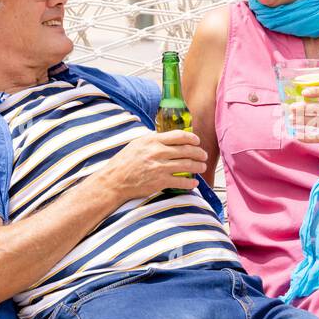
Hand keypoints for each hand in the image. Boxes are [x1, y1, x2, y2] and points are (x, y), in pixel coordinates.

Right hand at [85, 130, 206, 201]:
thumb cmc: (125, 161)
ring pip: (187, 165)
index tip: (197, 141)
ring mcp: (159, 167)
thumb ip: (154, 140)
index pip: (179, 136)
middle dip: (199, 153)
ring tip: (202, 167)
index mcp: (152, 140)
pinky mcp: (160, 181)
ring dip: (198, 167)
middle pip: (186, 150)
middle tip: (203, 156)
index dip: (192, 138)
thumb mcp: (138, 144)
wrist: (114, 180)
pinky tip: (194, 183)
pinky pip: (181, 181)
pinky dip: (190, 183)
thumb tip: (169, 137)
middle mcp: (157, 152)